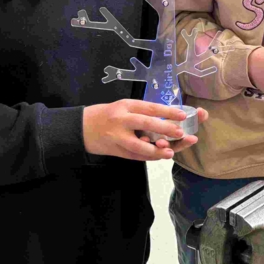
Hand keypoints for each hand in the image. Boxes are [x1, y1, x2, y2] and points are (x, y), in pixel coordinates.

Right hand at [83, 100, 201, 160]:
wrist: (81, 128)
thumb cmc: (107, 115)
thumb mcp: (123, 107)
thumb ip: (141, 112)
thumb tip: (168, 118)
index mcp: (126, 105)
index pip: (150, 108)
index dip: (167, 111)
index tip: (183, 115)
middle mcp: (122, 119)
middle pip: (145, 123)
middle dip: (164, 128)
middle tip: (180, 132)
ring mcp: (117, 136)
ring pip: (138, 144)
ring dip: (155, 150)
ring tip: (170, 152)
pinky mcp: (115, 150)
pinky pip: (134, 155)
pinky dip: (148, 157)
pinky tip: (159, 156)